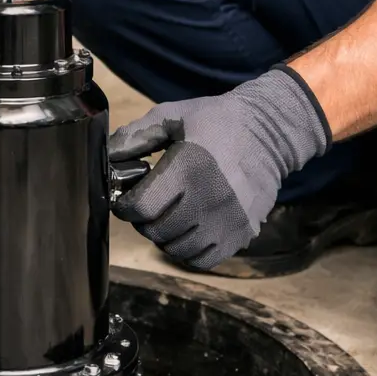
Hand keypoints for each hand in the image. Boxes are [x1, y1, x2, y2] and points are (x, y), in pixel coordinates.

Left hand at [108, 66, 330, 269]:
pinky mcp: (242, 234)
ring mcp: (228, 221)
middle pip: (155, 231)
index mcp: (188, 167)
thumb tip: (106, 158)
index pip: (141, 208)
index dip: (126, 205)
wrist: (270, 131)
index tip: (127, 196)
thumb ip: (135, 136)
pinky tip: (188, 228)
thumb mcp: (173, 116)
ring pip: (176, 249)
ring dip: (164, 236)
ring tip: (169, 214)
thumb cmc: (216, 120)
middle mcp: (209, 199)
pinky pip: (202, 259)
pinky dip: (188, 249)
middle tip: (148, 203)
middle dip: (144, 219)